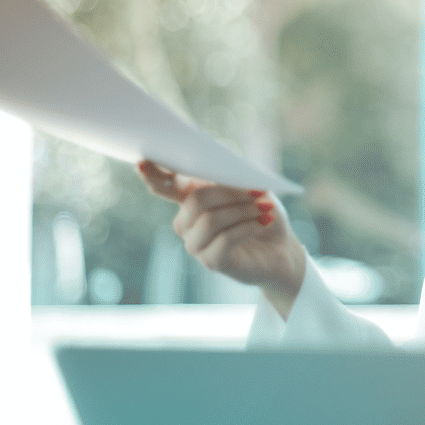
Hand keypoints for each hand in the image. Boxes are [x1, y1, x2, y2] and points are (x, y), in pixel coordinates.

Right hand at [137, 160, 306, 318]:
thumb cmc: (262, 213)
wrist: (281, 248)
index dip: (153, 175)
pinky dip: (247, 227)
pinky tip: (263, 222)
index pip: (165, 186)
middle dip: (230, 193)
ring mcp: (196, 244)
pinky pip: (224, 240)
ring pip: (210, 220)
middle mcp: (187, 222)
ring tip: (265, 208)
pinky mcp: (211, 261)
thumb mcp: (253, 189)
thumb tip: (224, 166)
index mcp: (191, 198)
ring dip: (242, 211)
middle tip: (260, 192)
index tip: (143, 162)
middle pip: (196, 201)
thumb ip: (234, 177)